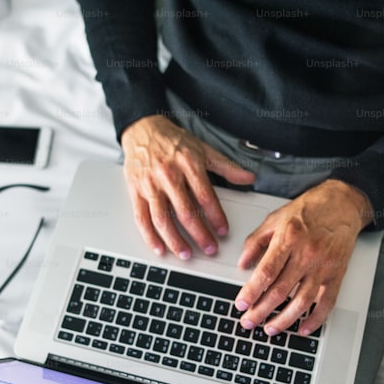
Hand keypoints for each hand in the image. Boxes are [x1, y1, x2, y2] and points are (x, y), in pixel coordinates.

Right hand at [121, 115, 255, 258]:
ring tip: (186, 254)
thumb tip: (248, 178)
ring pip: (163, 219)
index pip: (206, 196)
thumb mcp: (203, 149)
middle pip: (186, 212)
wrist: (143, 129)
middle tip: (209, 248)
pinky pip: (142, 218)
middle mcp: (169, 176)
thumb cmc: (173, 141)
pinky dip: (150, 237)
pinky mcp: (135, 191)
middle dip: (199, 234)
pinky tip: (159, 248)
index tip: (223, 231)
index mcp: (188, 165)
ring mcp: (150, 185)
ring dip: (175, 240)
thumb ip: (226, 167)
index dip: (216, 216)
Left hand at [235, 179, 372, 335]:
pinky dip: (315, 319)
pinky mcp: (336, 274)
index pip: (266, 272)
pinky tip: (303, 328)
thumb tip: (242, 263)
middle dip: (261, 311)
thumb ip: (255, 241)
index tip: (241, 304)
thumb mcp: (275, 218)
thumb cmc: (309, 210)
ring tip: (270, 329)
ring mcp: (323, 266)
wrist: (342, 204)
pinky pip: (327, 302)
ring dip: (284, 319)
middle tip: (249, 322)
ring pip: (302, 301)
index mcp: (288, 239)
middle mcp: (306, 254)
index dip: (252, 292)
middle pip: (280, 291)